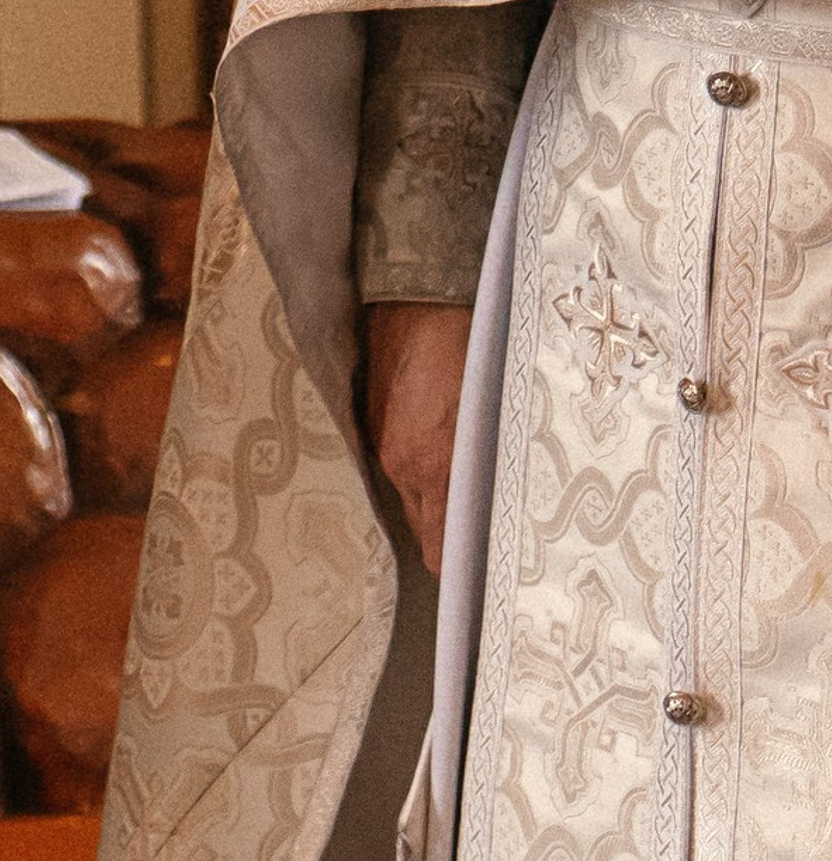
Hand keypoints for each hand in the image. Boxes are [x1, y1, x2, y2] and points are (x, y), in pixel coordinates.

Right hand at [364, 299, 472, 575]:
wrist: (421, 290)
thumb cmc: (471, 348)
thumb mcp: (491, 414)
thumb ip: (484, 469)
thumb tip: (490, 515)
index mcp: (431, 463)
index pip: (438, 549)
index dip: (458, 564)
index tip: (484, 571)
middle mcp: (401, 460)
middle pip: (424, 527)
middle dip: (448, 532)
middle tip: (484, 532)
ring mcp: (382, 437)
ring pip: (411, 493)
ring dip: (433, 494)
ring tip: (464, 484)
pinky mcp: (370, 414)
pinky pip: (395, 460)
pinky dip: (415, 463)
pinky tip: (438, 443)